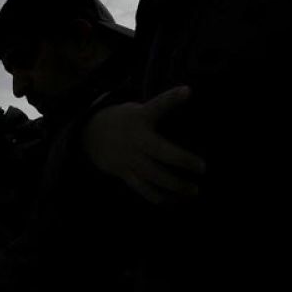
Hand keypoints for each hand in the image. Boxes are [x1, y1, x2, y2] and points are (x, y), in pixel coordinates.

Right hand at [83, 86, 203, 203]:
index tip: (187, 91)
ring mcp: (128, 157)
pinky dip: (158, 197)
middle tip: (202, 168)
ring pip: (153, 175)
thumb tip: (189, 100)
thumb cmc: (125, 121)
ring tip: (193, 190)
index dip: (172, 97)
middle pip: (160, 150)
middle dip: (182, 160)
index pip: (158, 105)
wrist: (89, 134)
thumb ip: (160, 110)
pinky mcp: (123, 172)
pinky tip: (173, 200)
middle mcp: (134, 138)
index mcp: (140, 117)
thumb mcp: (139, 110)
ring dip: (174, 185)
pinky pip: (142, 189)